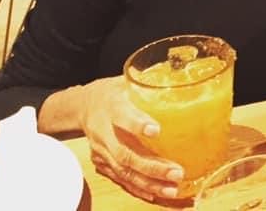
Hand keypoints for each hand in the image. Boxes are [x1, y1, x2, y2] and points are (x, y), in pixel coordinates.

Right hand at [80, 76, 184, 202]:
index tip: (157, 130)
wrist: (82, 106)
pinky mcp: (101, 162)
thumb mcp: (127, 80)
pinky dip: (137, 188)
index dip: (138, 123)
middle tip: (176, 172)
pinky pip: (119, 179)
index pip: (123, 115)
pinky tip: (155, 193)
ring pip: (123, 171)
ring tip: (172, 189)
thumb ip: (150, 81)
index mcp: (112, 106)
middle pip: (125, 153)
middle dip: (151, 166)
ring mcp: (101, 150)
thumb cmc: (113, 91)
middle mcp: (104, 131)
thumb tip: (183, 73)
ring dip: (149, 183)